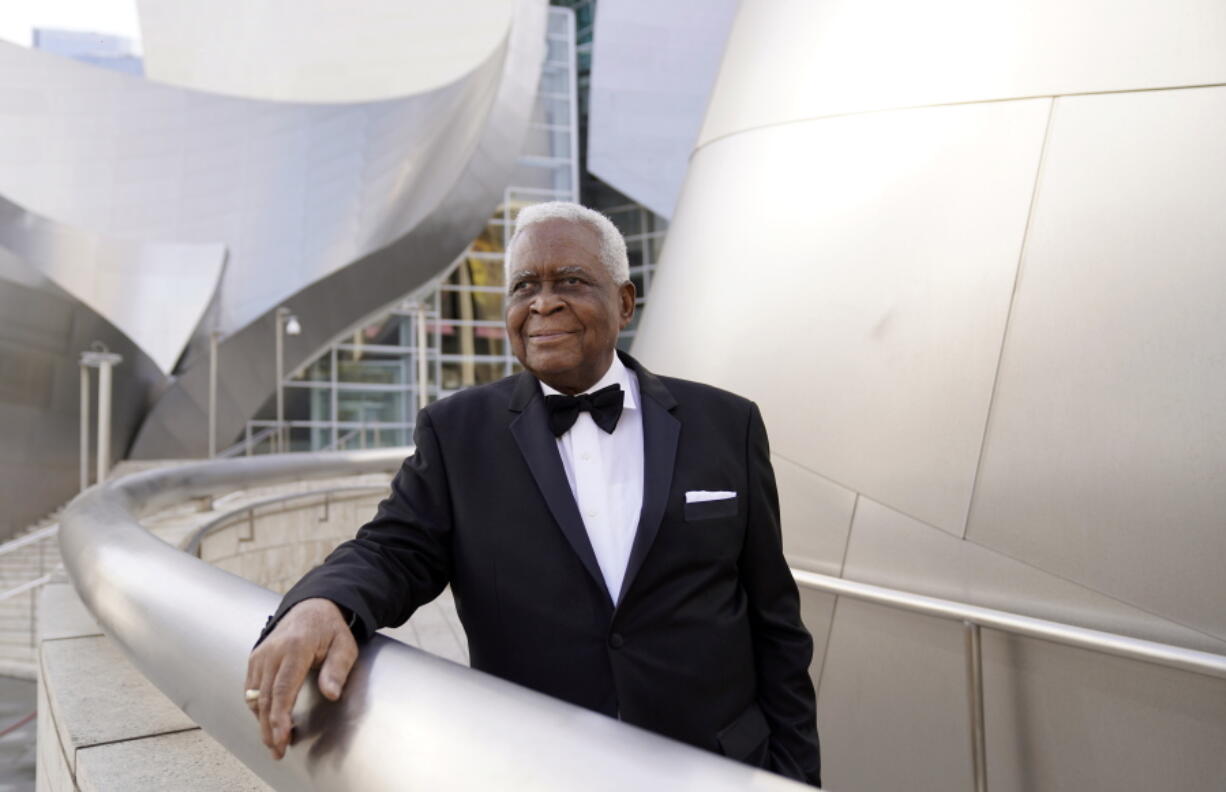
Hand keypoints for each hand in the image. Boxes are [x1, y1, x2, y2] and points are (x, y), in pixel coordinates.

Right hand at [244, 598, 357, 758]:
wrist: (312, 607)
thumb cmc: (330, 629)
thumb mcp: (344, 645)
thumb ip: (337, 670)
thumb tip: (332, 694)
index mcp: (295, 647)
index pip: (283, 689)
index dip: (280, 717)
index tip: (282, 738)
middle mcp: (272, 652)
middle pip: (265, 697)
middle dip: (269, 728)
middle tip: (277, 751)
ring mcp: (260, 655)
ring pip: (254, 696)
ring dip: (261, 721)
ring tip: (274, 742)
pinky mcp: (255, 659)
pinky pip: (251, 689)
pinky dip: (257, 708)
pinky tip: (268, 721)